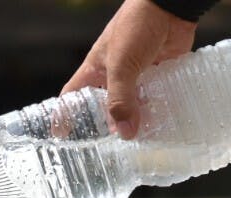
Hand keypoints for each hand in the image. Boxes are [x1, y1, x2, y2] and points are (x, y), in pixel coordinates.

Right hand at [62, 0, 197, 138]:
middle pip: (105, 106)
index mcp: (95, 69)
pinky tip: (160, 126)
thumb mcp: (121, 65)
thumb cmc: (136, 26)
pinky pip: (155, 98)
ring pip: (132, 105)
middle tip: (110, 150)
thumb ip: (121, 100)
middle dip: (107, 127)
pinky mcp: (158, 74)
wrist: (170, 7)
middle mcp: (113, 74)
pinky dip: (156, 111)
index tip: (60, 135)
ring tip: (138, 144)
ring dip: (135, 122)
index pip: (72, 95)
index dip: (64, 114)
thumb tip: (126, 134)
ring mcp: (137, 75)